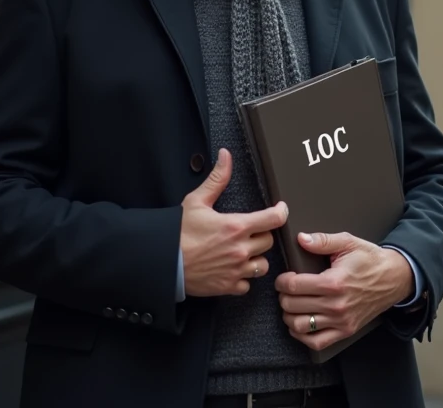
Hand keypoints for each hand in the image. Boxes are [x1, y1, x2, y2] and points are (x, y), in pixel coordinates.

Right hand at [180, 148, 287, 297]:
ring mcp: (236, 270)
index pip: (273, 219)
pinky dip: (243, 279)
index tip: (280, 210)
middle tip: (250, 232)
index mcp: (236, 226)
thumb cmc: (178, 232)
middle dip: (262, 235)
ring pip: (262, 265)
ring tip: (244, 253)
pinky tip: (234, 270)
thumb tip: (226, 156)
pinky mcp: (227, 286)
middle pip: (269, 242)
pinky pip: (247, 285)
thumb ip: (217, 179)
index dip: (281, 212)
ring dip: (256, 258)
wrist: (162, 262)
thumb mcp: (197, 200)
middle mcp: (240, 249)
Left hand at [275, 232, 413, 351]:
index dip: (282, 281)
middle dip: (283, 296)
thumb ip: (323, 240)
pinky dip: (302, 336)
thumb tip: (301, 239)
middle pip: (292, 306)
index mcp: (334, 282)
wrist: (395, 278)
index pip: (294, 286)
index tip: (283, 278)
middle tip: (286, 290)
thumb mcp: (348, 242)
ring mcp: (341, 321)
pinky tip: (301, 323)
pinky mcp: (346, 331)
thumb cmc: (370, 260)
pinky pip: (316, 343)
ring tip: (291, 305)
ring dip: (289, 316)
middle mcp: (336, 305)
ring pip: (299, 326)